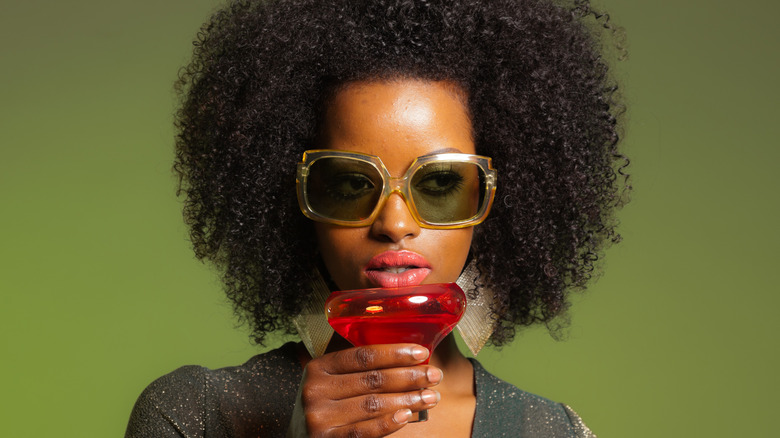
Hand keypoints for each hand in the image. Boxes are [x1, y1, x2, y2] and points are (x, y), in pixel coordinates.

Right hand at [287, 344, 442, 437]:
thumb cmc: (326, 407)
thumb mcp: (331, 382)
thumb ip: (357, 371)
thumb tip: (408, 360)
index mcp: (319, 367)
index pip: (363, 356)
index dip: (395, 353)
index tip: (422, 353)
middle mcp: (316, 390)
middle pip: (372, 379)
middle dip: (409, 376)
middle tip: (434, 375)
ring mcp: (319, 417)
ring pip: (373, 404)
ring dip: (407, 400)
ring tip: (430, 397)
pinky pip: (363, 432)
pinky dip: (387, 423)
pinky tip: (406, 416)